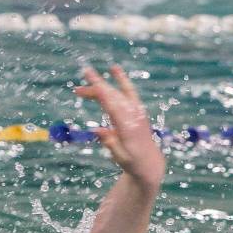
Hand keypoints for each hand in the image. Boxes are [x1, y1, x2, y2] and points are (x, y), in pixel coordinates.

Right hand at [74, 65, 165, 188]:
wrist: (149, 162)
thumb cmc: (132, 162)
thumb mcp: (120, 157)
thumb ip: (110, 143)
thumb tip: (96, 130)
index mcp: (128, 128)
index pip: (113, 107)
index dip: (102, 95)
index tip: (92, 85)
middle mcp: (133, 116)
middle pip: (113, 96)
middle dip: (98, 85)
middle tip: (83, 75)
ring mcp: (136, 111)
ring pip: (118, 92)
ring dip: (103, 84)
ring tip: (88, 74)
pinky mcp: (137, 110)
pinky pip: (128, 91)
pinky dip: (121, 80)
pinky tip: (114, 70)